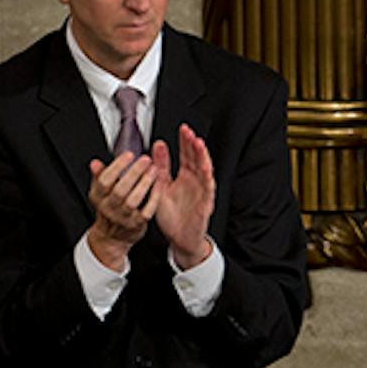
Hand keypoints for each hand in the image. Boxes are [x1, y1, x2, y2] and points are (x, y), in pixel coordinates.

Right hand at [84, 150, 160, 270]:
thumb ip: (99, 177)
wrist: (112, 237)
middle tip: (146, 160)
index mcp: (98, 197)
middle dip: (133, 173)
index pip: (104, 180)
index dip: (116, 167)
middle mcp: (109, 208)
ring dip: (145, 184)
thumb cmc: (109, 210)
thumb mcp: (100, 193)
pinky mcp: (137, 225)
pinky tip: (160, 186)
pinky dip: (154, 198)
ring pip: (133, 200)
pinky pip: (147, 211)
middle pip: (120, 190)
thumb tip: (95, 163)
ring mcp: (123, 217)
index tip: (129, 155)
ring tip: (154, 170)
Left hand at [150, 125, 216, 269]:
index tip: (182, 128)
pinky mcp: (205, 204)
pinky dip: (207, 178)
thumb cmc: (172, 215)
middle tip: (189, 132)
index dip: (185, 142)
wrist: (179, 238)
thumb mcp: (160, 187)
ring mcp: (202, 192)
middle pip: (197, 159)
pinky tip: (205, 168)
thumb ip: (160, 167)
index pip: (186, 155)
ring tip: (198, 144)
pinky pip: (208, 190)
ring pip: (205, 171)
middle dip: (194, 145)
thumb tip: (158, 146)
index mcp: (185, 177)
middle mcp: (195, 182)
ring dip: (203, 157)